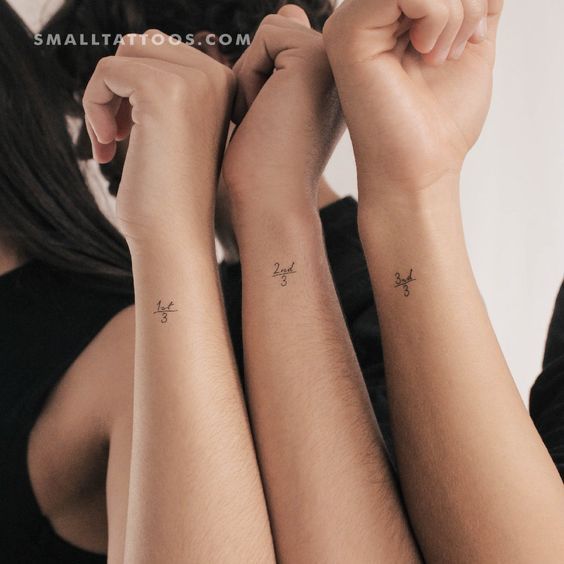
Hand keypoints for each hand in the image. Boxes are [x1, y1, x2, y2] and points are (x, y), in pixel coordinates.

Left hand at [83, 30, 234, 248]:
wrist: (177, 235)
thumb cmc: (172, 193)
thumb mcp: (178, 129)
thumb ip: (169, 87)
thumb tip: (133, 47)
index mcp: (226, 84)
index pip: (163, 50)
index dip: (134, 86)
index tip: (130, 131)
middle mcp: (216, 76)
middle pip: (143, 44)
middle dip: (120, 86)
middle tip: (118, 134)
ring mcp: (193, 82)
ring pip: (124, 53)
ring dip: (106, 95)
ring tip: (111, 139)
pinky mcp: (161, 92)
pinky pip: (107, 71)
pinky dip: (94, 106)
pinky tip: (108, 148)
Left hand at [221, 5, 342, 222]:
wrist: (270, 205)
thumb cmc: (262, 169)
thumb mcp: (268, 106)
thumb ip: (282, 55)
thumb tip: (290, 7)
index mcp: (337, 85)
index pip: (287, 45)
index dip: (262, 80)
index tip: (269, 128)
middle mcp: (345, 73)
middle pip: (280, 34)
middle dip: (256, 77)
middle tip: (265, 125)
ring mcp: (337, 63)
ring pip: (274, 31)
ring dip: (252, 77)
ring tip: (266, 120)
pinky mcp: (320, 58)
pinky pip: (268, 34)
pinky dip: (251, 74)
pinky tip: (266, 113)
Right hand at [323, 0, 503, 204]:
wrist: (421, 168)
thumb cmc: (440, 122)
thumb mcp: (472, 44)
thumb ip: (476, 5)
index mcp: (385, 19)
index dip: (465, 3)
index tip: (467, 38)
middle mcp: (362, 17)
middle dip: (463, 3)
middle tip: (452, 49)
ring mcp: (349, 23)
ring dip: (454, 12)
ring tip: (438, 57)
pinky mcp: (348, 34)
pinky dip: (439, 16)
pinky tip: (426, 53)